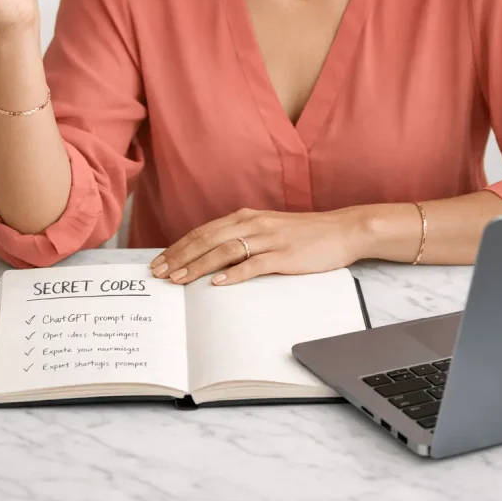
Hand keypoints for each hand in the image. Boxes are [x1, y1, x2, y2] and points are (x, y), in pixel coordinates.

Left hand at [149, 205, 368, 285]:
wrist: (343, 230)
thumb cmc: (305, 234)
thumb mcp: (269, 230)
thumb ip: (244, 238)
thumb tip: (214, 258)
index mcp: (247, 217)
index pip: (204, 231)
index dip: (179, 246)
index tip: (159, 261)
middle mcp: (253, 224)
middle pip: (207, 239)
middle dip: (180, 257)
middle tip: (158, 273)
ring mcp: (269, 238)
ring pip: (225, 250)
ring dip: (198, 265)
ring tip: (178, 279)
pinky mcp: (284, 255)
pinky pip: (254, 264)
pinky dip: (234, 274)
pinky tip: (217, 283)